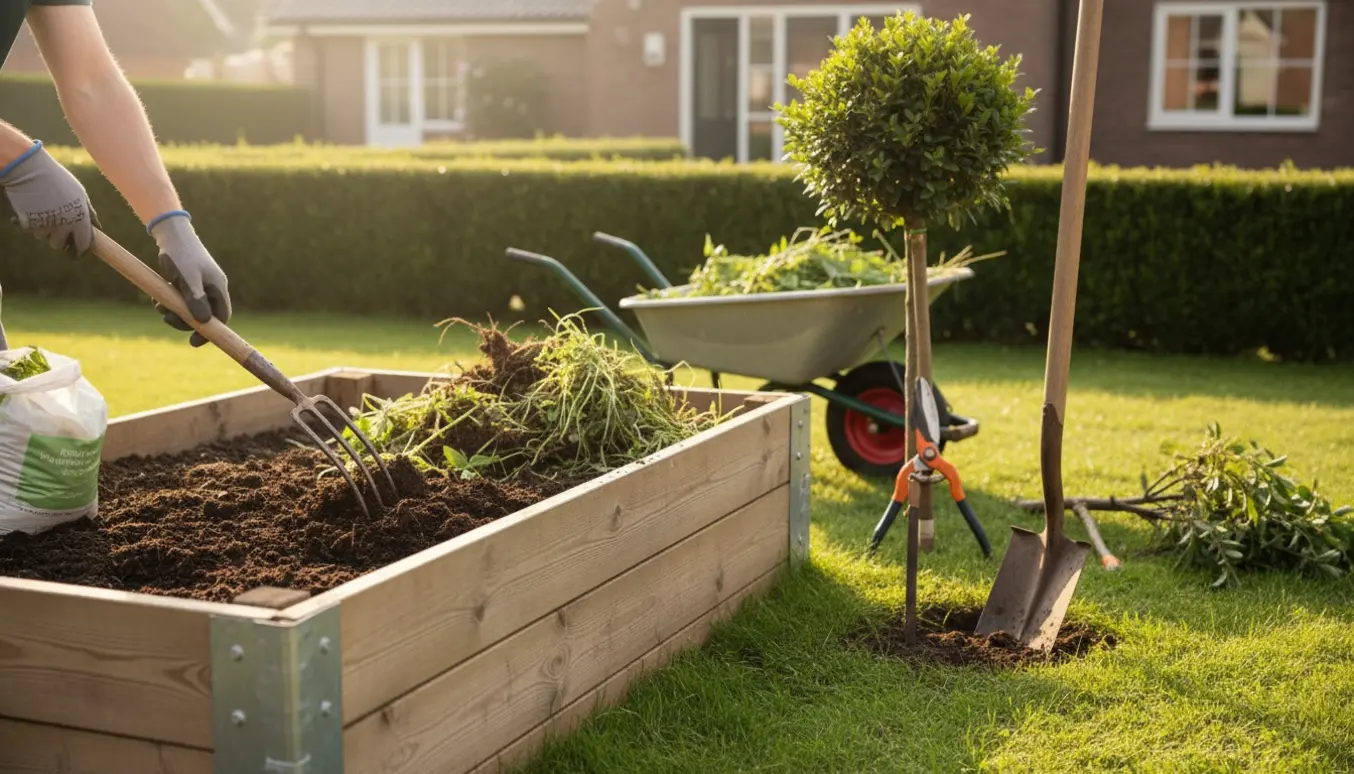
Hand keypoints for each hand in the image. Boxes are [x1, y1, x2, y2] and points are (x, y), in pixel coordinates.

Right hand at [0, 140, 99, 257]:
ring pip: (44, 238)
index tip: (79, 253)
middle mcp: (64, 225)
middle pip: (60, 245)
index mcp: (80, 219)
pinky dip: (31, 223)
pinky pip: (31, 230)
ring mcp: (45, 225)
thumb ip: (89, 213)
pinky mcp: (28, 223)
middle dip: (58, 239)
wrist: (30, 169)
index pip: (83, 245)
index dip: (81, 251)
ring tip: (44, 210)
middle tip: (56, 226)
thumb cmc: (58, 180)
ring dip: (44, 230)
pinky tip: (33, 208)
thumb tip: (98, 229)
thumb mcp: (80, 194)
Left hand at [147, 211, 230, 347]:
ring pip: (191, 309)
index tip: (193, 342)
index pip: (221, 317)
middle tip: (166, 320)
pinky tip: (158, 301)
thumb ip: (195, 300)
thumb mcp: (187, 279)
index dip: (210, 332)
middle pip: (205, 315)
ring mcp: (201, 285)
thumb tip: (203, 322)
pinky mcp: (189, 282)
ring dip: (175, 313)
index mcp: (217, 287)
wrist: (171, 233)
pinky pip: (183, 301)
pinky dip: (171, 304)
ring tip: (158, 307)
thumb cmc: (181, 254)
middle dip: (185, 322)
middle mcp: (212, 288)